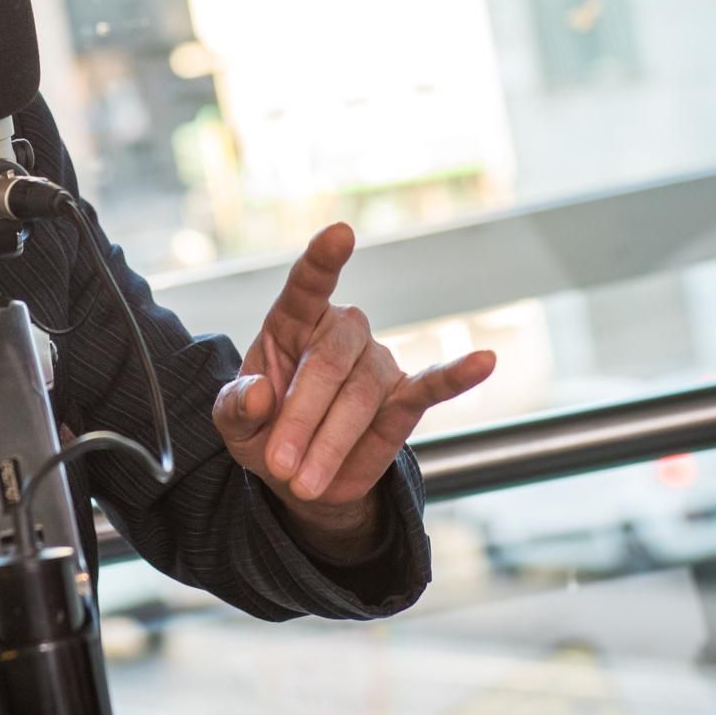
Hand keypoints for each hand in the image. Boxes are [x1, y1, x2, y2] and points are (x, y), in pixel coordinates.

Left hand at [213, 222, 494, 528]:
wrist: (300, 476)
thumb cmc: (263, 432)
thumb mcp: (232, 424)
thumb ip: (235, 406)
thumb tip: (258, 394)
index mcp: (292, 322)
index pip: (308, 284)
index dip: (323, 260)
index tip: (340, 232)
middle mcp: (339, 332)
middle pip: (328, 363)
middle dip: (301, 417)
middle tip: (280, 464)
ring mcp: (376, 362)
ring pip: (360, 395)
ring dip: (331, 442)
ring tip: (304, 481)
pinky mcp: (404, 398)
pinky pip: (432, 384)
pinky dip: (456, 375)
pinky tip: (483, 361)